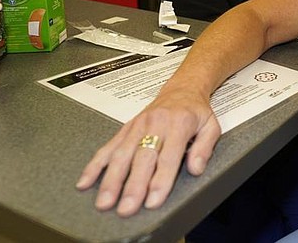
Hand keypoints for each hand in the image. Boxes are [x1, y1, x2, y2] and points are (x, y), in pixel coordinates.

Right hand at [75, 88, 220, 216]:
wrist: (182, 89)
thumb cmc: (196, 111)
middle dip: (133, 186)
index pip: (169, 156)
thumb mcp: (211, 126)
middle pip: (142, 158)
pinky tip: (86, 181)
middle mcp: (156, 124)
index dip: (160, 180)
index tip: (153, 200)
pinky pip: (108, 147)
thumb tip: (196, 169)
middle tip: (126, 208)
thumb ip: (205, 148)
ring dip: (112, 180)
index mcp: (179, 124)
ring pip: (122, 154)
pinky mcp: (126, 128)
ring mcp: (138, 125)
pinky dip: (96, 165)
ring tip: (104, 201)